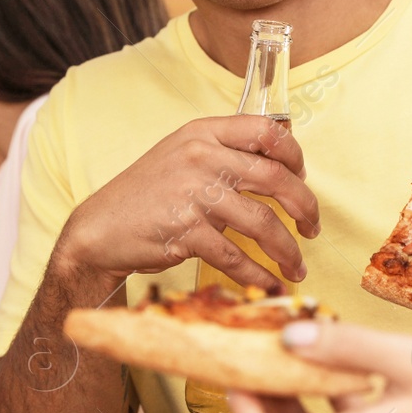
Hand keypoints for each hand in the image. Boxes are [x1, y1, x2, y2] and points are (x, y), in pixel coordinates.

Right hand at [57, 115, 319, 290]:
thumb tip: (281, 169)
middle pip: (275, 179)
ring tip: (296, 267)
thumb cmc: (147, 195)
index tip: (303, 179)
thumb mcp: (182, 157)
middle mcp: (200, 157)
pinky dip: (257, 274)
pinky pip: (235, 256)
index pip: (265, 130)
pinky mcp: (185, 231)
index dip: (295, 155)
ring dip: (287, 250)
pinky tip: (268, 283)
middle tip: (312, 228)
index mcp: (203, 132)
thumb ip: (224, 155)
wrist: (99, 229)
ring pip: (262, 223)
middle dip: (305, 208)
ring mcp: (192, 194)